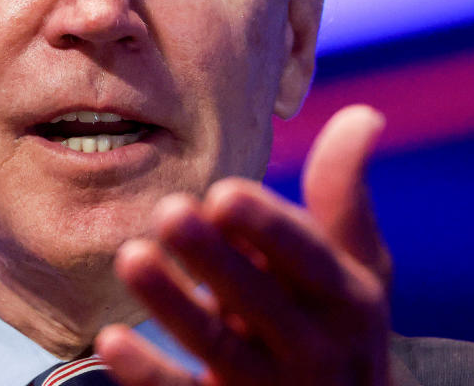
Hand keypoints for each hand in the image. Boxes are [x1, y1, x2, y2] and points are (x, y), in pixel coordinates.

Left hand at [95, 105, 391, 384]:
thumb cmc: (342, 325)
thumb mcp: (359, 267)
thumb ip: (345, 195)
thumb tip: (363, 113)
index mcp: (347, 299)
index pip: (309, 260)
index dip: (269, 228)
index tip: (224, 194)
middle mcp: (316, 347)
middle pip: (261, 302)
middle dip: (217, 260)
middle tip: (169, 212)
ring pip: (219, 349)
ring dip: (174, 305)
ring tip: (131, 257)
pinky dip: (149, 375)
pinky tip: (110, 340)